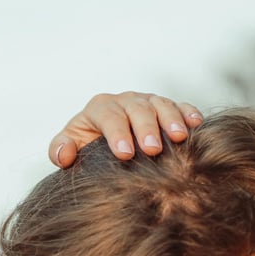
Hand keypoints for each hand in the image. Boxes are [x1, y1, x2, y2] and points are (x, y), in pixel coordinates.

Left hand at [49, 91, 203, 166]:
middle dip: (145, 128)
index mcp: (100, 108)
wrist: (102, 144)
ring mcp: (147, 102)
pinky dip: (188, 113)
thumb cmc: (85, 147)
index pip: (108, 116)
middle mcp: (125, 101)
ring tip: (179, 137)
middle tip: (152, 149)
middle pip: (137, 109)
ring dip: (171, 120)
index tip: (124, 154)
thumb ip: (59, 149)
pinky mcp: (165, 108)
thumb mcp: (68, 147)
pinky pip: (179, 106)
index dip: (117, 133)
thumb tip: (64, 154)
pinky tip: (195, 124)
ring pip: (160, 105)